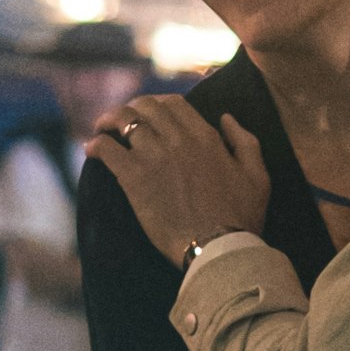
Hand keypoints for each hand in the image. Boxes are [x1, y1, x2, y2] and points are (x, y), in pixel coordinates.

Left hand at [89, 89, 272, 262]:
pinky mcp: (134, 178)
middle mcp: (178, 140)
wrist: (219, 248)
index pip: (174, 103)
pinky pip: (107, 150)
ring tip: (101, 128)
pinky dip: (96, 145)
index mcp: (205, 137)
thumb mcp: (258, 175)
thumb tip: (226, 118)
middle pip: (145, 107)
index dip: (158, 103)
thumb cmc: (242, 217)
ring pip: (123, 122)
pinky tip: (91, 150)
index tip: (150, 112)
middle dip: (131, 108)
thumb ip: (244, 141)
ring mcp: (154, 156)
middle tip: (122, 119)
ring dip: (108, 121)